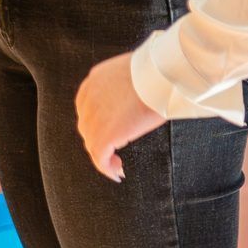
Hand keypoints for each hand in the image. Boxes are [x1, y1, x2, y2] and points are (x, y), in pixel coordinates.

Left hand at [75, 52, 163, 181]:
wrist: (160, 77)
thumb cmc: (157, 74)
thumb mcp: (134, 75)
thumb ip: (125, 87)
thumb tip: (136, 98)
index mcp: (95, 81)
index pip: (88, 108)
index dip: (97, 123)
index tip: (111, 132)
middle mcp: (88, 98)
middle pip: (87, 126)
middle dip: (99, 140)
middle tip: (113, 150)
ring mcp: (93, 118)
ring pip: (92, 143)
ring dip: (103, 157)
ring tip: (117, 164)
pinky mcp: (103, 135)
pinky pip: (100, 158)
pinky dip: (107, 168)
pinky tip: (118, 172)